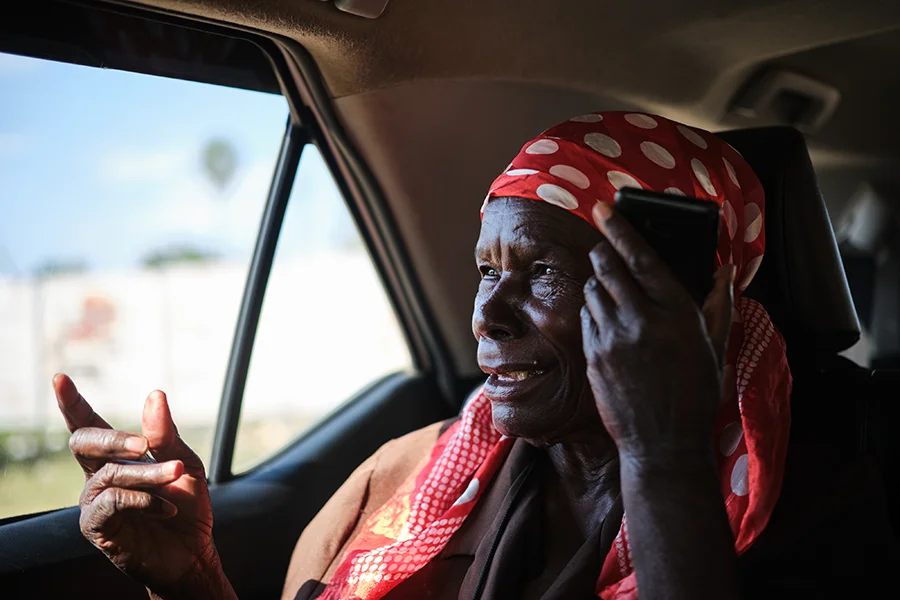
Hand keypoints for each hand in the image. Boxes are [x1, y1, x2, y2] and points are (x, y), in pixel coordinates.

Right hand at [54, 374, 225, 596]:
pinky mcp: (98, 528)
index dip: (72, 403)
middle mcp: (97, 477)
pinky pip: (112, 502)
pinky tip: (165, 507)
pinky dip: (142, 498)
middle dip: (114, 438)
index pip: (88, 425)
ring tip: (175, 475)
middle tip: (145, 445)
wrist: (193, 552)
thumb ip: (166, 434)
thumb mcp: (184, 463)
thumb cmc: (186, 506)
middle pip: (84, 442)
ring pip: (109, 473)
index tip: (60, 378)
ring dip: (147, 473)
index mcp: (115, 458)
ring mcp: (94, 503)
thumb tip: (154, 394)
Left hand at [580, 203, 734, 458]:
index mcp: (676, 313)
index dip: (621, 230)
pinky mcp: (593, 356)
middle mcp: (641, 320)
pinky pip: (585, 318)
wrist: (662, 443)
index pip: (642, 259)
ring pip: (591, 290)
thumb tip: (725, 270)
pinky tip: (605, 321)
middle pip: (607, 267)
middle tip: (605, 250)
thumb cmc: (695, 395)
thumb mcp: (715, 348)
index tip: (605, 209)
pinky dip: (592, 311)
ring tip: (611, 293)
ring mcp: (612, 338)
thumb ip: (719, 304)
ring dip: (598, 284)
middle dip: (604, 253)